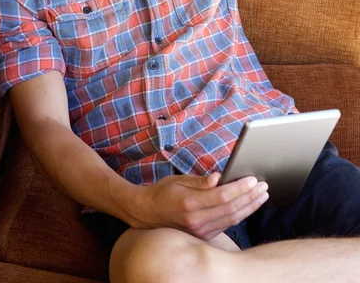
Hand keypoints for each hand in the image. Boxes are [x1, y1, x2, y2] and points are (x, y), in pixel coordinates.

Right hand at [127, 172, 268, 241]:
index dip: (240, 188)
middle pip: (231, 209)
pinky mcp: (203, 235)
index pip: (222, 196)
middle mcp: (197, 220)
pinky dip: (240, 214)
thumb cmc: (162, 192)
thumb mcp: (178, 181)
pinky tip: (249, 205)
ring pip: (232, 219)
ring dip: (250, 207)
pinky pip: (226, 225)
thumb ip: (200, 181)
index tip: (253, 179)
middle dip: (250, 197)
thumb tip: (219, 176)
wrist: (146, 214)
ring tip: (262, 195)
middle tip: (264, 186)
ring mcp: (200, 231)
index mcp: (190, 203)